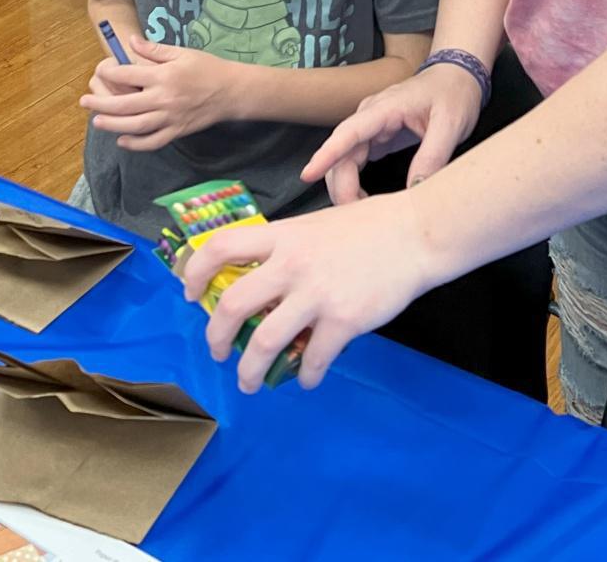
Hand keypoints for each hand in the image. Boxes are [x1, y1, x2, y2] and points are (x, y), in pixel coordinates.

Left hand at [79, 34, 236, 149]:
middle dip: (101, 103)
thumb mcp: (182, 52)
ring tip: (97, 121)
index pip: (128, 74)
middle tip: (84, 102)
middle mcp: (164, 98)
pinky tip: (122, 140)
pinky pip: (152, 141)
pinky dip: (136, 144)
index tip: (101, 70)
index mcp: (164, 76)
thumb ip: (154, 49)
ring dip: (112, 124)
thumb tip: (131, 42)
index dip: (110, 72)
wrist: (232, 91)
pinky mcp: (177, 131)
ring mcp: (170, 118)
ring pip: (135, 126)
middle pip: (125, 104)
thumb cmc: (207, 68)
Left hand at [182, 190, 439, 390]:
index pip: (222, 246)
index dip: (195, 272)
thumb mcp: (318, 225)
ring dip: (250, 370)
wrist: (416, 234)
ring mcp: (316, 294)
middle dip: (216, 337)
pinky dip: (307, 377)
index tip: (189, 294)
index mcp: (284, 236)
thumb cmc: (371, 225)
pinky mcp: (343, 320)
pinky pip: (313, 360)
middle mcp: (292, 265)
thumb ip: (290, 249)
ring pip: (264, 342)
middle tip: (219, 352)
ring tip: (250, 382)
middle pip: (232, 304)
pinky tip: (309, 379)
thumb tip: (265, 281)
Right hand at [301, 63, 482, 204]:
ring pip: (344, 161)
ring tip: (361, 214)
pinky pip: (355, 162)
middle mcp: (370, 117)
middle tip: (356, 218)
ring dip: (345, 187)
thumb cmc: (453, 94)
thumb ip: (433, 156)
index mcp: (384, 108)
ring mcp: (371, 127)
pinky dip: (354, 183)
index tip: (308, 174)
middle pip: (341, 154)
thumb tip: (414, 189)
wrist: (458, 76)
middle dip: (341, 186)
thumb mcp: (450, 125)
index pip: (348, 132)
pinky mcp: (376, 138)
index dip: (327, 154)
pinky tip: (363, 201)